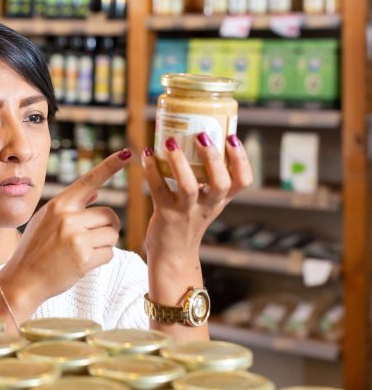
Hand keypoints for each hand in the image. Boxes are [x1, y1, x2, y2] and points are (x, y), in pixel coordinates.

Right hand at [1, 149, 131, 306]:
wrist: (22, 281)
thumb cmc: (34, 251)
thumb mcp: (44, 221)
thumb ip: (69, 207)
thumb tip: (94, 192)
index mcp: (58, 205)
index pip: (89, 180)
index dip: (110, 166)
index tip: (128, 154)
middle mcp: (67, 218)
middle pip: (108, 214)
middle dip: (108, 227)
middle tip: (96, 238)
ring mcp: (75, 238)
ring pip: (112, 234)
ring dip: (105, 244)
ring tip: (85, 252)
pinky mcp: (83, 259)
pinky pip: (109, 253)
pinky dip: (101, 259)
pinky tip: (84, 264)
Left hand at [142, 133, 252, 257]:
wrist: (173, 253)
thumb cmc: (188, 220)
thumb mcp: (206, 202)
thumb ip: (207, 178)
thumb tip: (201, 138)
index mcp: (220, 200)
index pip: (242, 181)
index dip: (241, 159)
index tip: (232, 137)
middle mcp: (207, 206)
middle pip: (220, 183)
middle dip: (213, 158)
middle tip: (202, 135)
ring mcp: (186, 211)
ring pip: (188, 187)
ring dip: (179, 161)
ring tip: (171, 141)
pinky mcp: (165, 215)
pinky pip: (158, 189)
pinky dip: (151, 170)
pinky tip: (146, 154)